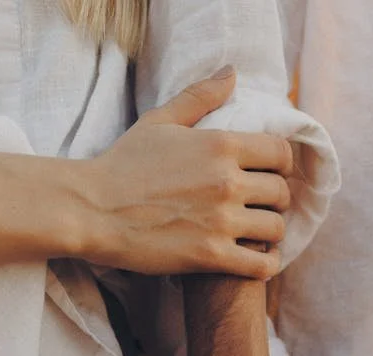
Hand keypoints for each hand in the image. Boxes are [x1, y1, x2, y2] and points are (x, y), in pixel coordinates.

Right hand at [79, 67, 291, 278]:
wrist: (91, 210)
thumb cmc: (121, 164)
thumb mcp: (159, 122)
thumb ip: (199, 97)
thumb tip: (232, 74)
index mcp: (220, 144)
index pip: (280, 153)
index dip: (281, 166)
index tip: (271, 175)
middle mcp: (227, 181)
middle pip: (281, 193)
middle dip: (276, 201)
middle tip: (262, 208)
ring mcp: (221, 220)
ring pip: (275, 228)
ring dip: (270, 234)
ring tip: (257, 236)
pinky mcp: (211, 256)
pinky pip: (261, 265)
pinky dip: (266, 266)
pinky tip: (258, 263)